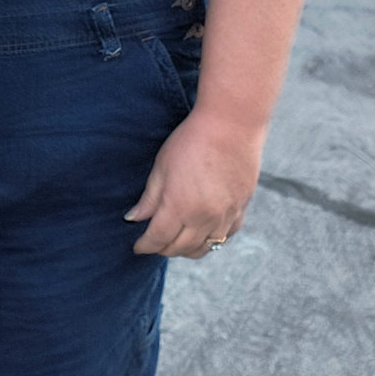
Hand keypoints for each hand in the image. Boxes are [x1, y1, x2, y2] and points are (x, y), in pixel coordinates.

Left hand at [124, 108, 262, 258]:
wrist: (231, 125)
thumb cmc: (191, 141)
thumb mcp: (161, 167)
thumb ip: (149, 198)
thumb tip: (133, 218)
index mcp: (179, 207)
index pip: (158, 239)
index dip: (145, 245)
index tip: (138, 246)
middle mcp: (203, 218)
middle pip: (180, 248)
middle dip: (163, 249)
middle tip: (154, 243)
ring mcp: (225, 216)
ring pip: (205, 248)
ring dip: (187, 250)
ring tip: (176, 243)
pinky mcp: (241, 208)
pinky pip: (226, 236)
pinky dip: (212, 240)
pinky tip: (203, 234)